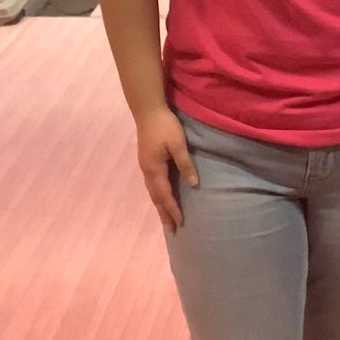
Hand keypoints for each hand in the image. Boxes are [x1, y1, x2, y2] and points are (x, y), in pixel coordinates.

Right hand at [134, 106, 197, 232]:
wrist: (148, 110)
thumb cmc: (165, 126)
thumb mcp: (178, 144)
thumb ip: (185, 164)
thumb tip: (193, 184)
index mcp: (154, 169)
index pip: (165, 195)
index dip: (173, 209)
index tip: (180, 223)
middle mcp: (147, 171)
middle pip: (156, 197)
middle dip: (164, 213)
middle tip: (171, 229)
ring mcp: (145, 166)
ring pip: (152, 192)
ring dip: (159, 206)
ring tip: (166, 218)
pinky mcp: (146, 160)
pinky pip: (152, 184)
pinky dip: (157, 195)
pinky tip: (161, 196)